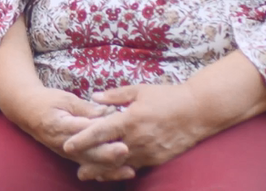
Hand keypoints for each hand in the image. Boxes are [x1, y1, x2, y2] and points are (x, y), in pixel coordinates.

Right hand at [7, 85, 128, 173]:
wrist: (27, 112)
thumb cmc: (47, 102)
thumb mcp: (65, 99)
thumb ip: (86, 108)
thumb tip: (106, 112)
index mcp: (59, 126)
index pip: (81, 131)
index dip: (99, 133)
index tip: (115, 131)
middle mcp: (63, 144)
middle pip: (88, 152)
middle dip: (107, 154)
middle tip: (126, 151)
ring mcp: (67, 153)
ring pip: (90, 163)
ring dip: (110, 168)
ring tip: (130, 169)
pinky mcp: (73, 156)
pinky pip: (90, 166)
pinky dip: (106, 171)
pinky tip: (123, 173)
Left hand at [66, 84, 206, 172]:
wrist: (198, 111)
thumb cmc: (167, 96)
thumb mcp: (140, 90)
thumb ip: (115, 95)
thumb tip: (94, 98)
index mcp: (130, 119)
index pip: (100, 131)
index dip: (83, 139)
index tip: (68, 145)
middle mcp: (137, 138)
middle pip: (108, 154)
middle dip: (91, 163)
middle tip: (77, 171)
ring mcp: (148, 151)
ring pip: (121, 164)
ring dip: (105, 170)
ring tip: (90, 174)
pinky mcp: (158, 158)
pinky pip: (137, 166)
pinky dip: (123, 169)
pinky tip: (115, 171)